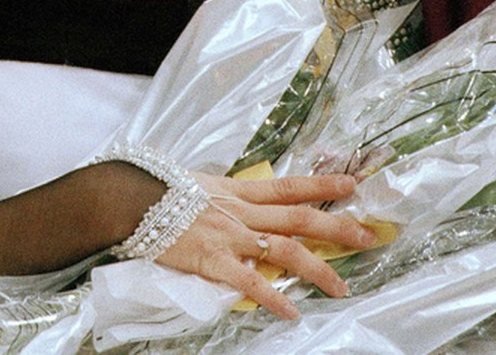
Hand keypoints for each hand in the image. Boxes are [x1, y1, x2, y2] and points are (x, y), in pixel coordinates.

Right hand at [159, 173, 373, 318]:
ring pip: (285, 250)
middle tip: (369, 237)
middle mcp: (240, 212)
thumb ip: (221, 196)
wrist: (126, 200)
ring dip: (317, 269)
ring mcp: (229, 236)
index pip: (289, 186)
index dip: (322, 186)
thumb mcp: (196, 184)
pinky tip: (291, 311)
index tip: (352, 187)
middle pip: (300, 218)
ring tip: (341, 287)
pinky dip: (272, 297)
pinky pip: (249, 282)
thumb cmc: (155, 190)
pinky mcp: (212, 260)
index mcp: (237, 191)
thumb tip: (234, 200)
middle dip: (338, 228)